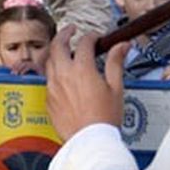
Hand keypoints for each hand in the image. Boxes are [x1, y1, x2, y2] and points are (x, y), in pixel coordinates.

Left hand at [45, 26, 128, 142]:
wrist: (90, 138)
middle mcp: (64, 75)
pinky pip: (48, 79)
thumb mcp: (116, 88)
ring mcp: (53, 86)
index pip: (84, 44)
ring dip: (56, 51)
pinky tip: (62, 74)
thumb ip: (116, 63)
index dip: (91, 37)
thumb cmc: (105, 117)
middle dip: (64, 34)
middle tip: (71, 30)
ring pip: (48, 61)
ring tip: (63, 50)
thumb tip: (122, 46)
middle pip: (57, 46)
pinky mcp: (49, 98)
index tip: (96, 37)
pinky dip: (54, 71)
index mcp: (83, 70)